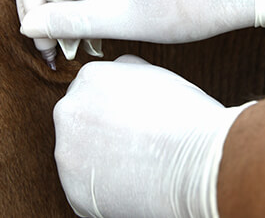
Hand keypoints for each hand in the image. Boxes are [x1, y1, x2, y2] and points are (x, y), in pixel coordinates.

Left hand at [54, 55, 254, 217]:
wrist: (198, 164)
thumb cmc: (188, 119)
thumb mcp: (157, 75)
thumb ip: (127, 71)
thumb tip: (118, 72)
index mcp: (90, 78)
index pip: (88, 92)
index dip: (110, 109)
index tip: (127, 122)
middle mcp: (69, 111)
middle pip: (78, 123)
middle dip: (99, 134)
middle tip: (132, 145)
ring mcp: (67, 152)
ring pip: (79, 158)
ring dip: (100, 162)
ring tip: (136, 166)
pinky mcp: (75, 190)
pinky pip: (86, 191)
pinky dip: (103, 193)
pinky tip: (131, 186)